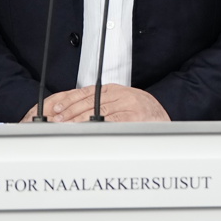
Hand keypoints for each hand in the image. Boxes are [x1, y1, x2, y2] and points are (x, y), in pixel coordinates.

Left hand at [21, 85, 169, 122]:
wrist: (165, 120)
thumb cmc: (144, 114)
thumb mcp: (123, 103)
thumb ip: (103, 106)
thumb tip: (77, 115)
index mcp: (115, 90)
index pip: (86, 92)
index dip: (69, 101)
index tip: (56, 110)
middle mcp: (121, 95)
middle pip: (88, 103)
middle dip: (69, 113)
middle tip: (56, 122)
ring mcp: (128, 105)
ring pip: (97, 112)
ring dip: (78, 121)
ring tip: (65, 128)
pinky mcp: (134, 117)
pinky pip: (111, 121)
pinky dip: (96, 126)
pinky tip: (85, 131)